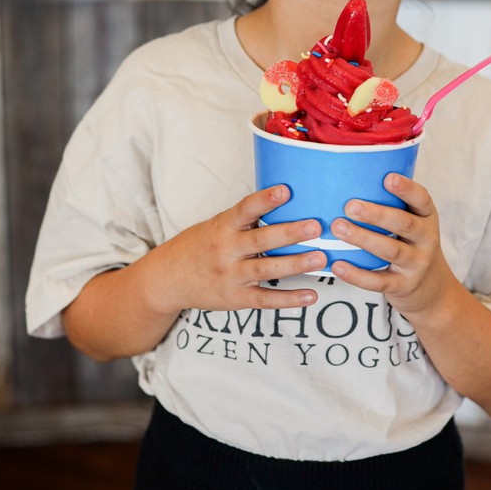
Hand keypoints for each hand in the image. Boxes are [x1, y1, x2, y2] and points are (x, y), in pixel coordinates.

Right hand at [153, 184, 326, 314]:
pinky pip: (266, 299)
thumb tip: (285, 200)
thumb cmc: (200, 245)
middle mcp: (226, 250)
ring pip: (267, 269)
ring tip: (321, 259)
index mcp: (223, 226)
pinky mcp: (236, 298)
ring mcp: (230, 276)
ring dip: (296, 264)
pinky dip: (289, 299)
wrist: (169, 279)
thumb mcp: (217, 225)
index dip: (265, 200)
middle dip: (290, 233)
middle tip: (315, 226)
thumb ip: (245, 219)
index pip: (245, 209)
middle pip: (261, 240)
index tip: (286, 190)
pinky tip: (311, 295)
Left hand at [329, 173, 457, 319]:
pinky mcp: (404, 286)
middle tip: (350, 206)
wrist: (432, 289)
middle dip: (376, 214)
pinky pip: (379, 281)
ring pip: (390, 250)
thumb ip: (392, 204)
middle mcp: (426, 239)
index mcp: (427, 217)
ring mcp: (417, 264)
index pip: (422, 199)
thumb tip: (349, 178)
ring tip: (338, 228)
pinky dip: (357, 274)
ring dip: (363, 239)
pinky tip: (338, 265)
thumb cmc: (411, 244)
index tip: (388, 177)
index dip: (406, 188)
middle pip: (404, 224)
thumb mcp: (413, 222)